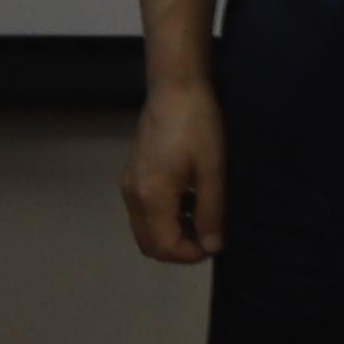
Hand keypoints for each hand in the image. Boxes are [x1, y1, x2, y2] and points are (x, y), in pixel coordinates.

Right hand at [119, 77, 227, 264]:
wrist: (175, 89)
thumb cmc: (199, 126)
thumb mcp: (213, 169)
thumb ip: (211, 211)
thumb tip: (213, 246)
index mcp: (151, 198)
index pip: (164, 246)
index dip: (190, 254)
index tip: (215, 245)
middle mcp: (132, 197)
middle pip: (149, 243)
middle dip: (179, 249)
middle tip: (209, 238)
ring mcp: (128, 186)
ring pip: (145, 229)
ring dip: (172, 234)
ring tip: (203, 220)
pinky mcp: (131, 176)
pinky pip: (144, 212)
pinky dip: (164, 218)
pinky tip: (190, 201)